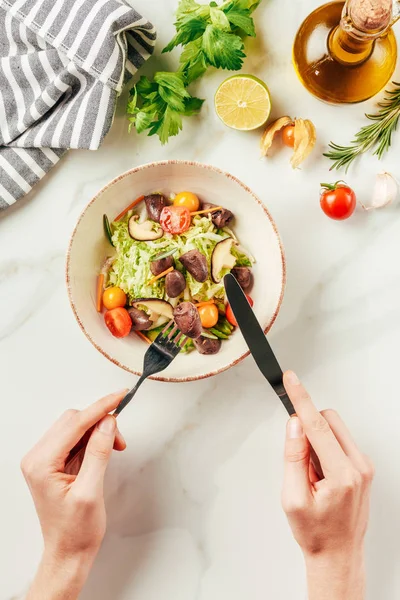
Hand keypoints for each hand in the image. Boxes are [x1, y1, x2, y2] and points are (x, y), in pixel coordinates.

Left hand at [22, 390, 126, 599]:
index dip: (100, 408)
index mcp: (41, 463)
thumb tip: (108, 422)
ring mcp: (44, 459)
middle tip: (120, 440)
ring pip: (75, 427)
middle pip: (73, 420)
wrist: (69, 552)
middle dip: (100, 422)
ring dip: (98, 431)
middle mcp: (38, 457)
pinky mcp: (54, 462)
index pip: (74, 423)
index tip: (120, 395)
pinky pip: (75, 439)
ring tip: (115, 448)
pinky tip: (105, 450)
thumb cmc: (76, 530)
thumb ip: (99, 453)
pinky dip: (93, 440)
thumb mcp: (91, 491)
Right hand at [281, 371, 373, 599]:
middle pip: (328, 420)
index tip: (291, 380)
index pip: (317, 425)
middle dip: (307, 428)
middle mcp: (359, 466)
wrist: (338, 555)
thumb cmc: (316, 532)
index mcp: (342, 474)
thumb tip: (294, 425)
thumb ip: (293, 456)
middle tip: (298, 460)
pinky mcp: (363, 467)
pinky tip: (320, 476)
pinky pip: (339, 441)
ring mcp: (364, 466)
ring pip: (334, 429)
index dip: (301, 399)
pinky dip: (325, 450)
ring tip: (311, 475)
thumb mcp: (292, 497)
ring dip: (316, 441)